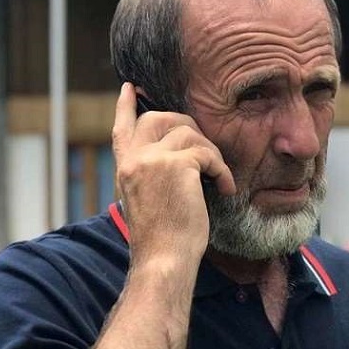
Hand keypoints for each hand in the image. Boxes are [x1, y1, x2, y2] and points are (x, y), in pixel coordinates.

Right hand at [112, 83, 235, 265]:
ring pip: (189, 133)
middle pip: (159, 118)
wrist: (164, 260)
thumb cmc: (162, 240)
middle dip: (186, 125)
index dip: (126, 106)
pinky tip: (226, 189)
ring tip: (219, 179)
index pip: (122, 128)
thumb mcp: (146, 201)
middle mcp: (134, 159)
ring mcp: (152, 160)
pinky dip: (222, 170)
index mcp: (124, 169)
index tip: (129, 88)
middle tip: (205, 148)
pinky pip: (208, 154)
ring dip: (211, 154)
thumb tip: (176, 156)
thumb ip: (151, 174)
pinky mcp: (176, 165)